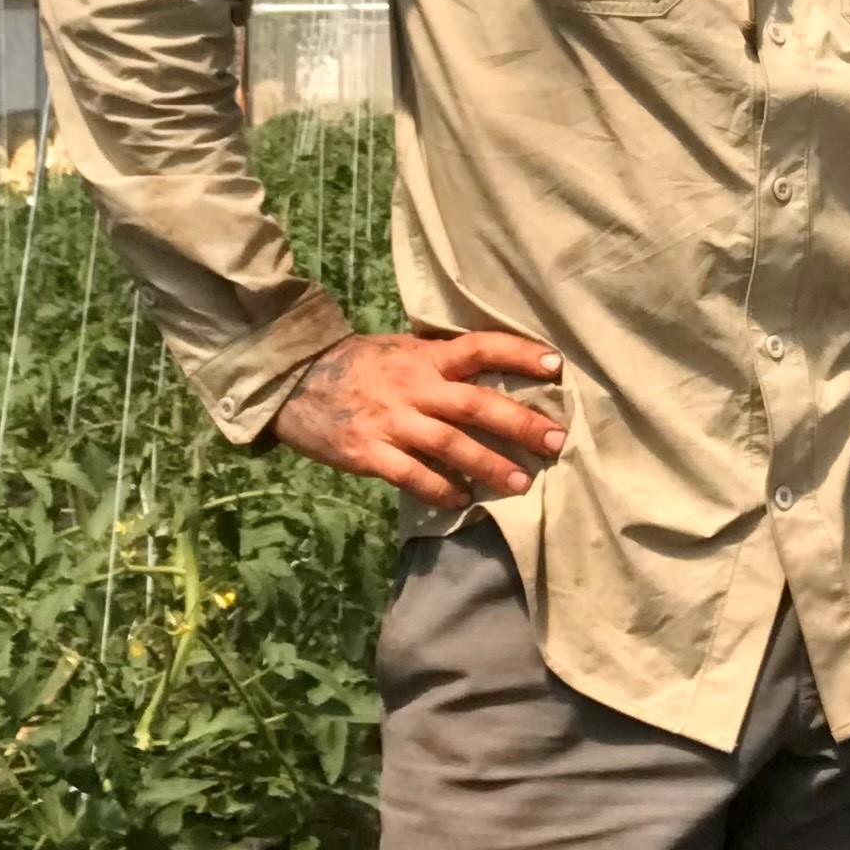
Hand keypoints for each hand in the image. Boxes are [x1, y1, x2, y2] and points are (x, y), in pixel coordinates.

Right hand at [276, 331, 567, 510]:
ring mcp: (392, 422)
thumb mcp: (399, 349)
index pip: (479, 348)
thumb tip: (489, 371)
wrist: (293, 382)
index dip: (517, 354)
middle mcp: (413, 388)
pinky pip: (413, 476)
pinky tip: (463, 501)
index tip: (555, 364)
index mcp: (423, 357)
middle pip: (475, 404)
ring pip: (450, 445)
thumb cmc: (356, 365)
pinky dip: (441, 490)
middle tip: (555, 440)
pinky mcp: (370, 453)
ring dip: (489, 464)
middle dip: (519, 422)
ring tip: (521, 482)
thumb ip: (438, 362)